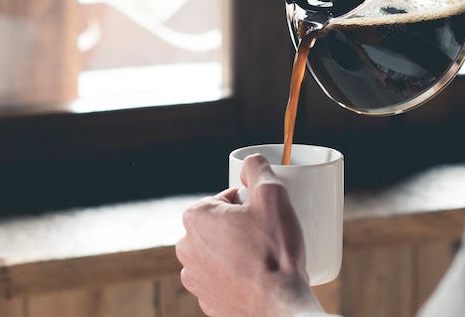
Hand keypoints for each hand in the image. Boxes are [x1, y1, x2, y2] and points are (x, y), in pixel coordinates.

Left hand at [176, 154, 325, 316]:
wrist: (279, 307)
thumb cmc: (275, 251)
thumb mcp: (272, 195)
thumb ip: (257, 168)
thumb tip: (249, 161)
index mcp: (196, 217)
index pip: (226, 198)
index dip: (250, 204)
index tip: (265, 217)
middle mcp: (186, 247)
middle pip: (220, 225)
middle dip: (242, 227)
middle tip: (268, 236)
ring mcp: (194, 278)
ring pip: (219, 252)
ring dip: (238, 251)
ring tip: (264, 259)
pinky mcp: (206, 301)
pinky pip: (222, 279)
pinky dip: (237, 276)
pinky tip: (257, 279)